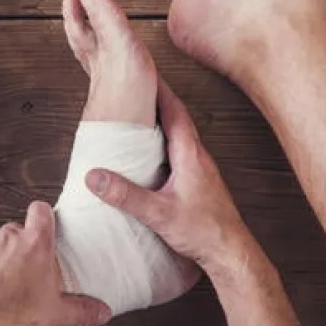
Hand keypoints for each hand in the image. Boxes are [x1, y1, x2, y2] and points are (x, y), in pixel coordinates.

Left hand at [0, 201, 110, 325]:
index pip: (40, 211)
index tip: (40, 223)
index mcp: (35, 245)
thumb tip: (102, 312)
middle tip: (16, 272)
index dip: (40, 216)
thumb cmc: (16, 318)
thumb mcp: (56, 314)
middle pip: (13, 232)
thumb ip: (83, 309)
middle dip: (14, 248)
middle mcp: (8, 237)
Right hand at [86, 81, 260, 278]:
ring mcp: (201, 169)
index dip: (159, 89)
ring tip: (140, 116)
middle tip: (137, 88)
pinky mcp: (200, 182)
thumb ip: (126, 195)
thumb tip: (95, 177)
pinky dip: (166, 143)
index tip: (145, 71)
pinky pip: (181, 152)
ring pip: (180, 136)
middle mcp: (198, 156)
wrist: (231, 253)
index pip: (174, 111)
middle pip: (177, 118)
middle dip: (157, 100)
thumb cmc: (203, 232)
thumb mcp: (158, 213)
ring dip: (162, 122)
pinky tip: (152, 154)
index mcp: (190, 155)